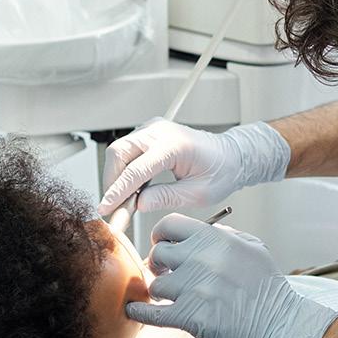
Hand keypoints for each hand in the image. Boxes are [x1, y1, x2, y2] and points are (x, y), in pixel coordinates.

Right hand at [98, 120, 290, 215]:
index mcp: (174, 145)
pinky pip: (128, 150)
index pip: (136, 169)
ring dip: (116, 177)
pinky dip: (124, 170)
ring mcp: (153, 129)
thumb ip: (166, 197)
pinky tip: (131, 189)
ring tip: (123, 202)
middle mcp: (160, 132)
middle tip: (113, 208)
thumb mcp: (198, 193)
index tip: (106, 208)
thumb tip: (138, 204)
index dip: (118, 191)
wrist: (231, 156)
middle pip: (119, 153)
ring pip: (119, 151)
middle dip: (112, 182)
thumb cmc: (221, 171)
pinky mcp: (150, 133)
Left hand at [126, 214, 337, 337]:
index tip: (161, 244)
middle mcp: (201, 259)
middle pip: (157, 254)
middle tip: (164, 273)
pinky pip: (150, 312)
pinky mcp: (188, 316)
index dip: (161, 235)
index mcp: (215, 239)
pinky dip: (139, 312)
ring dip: (159, 292)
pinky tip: (134, 311)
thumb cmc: (268, 287)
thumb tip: (199, 232)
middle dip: (158, 265)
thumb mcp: (252, 247)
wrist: (278, 324)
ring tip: (169, 297)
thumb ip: (224, 235)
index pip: (170, 224)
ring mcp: (193, 288)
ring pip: (155, 285)